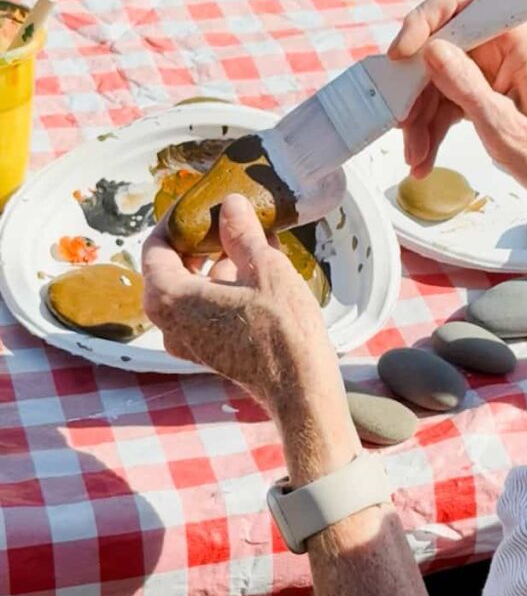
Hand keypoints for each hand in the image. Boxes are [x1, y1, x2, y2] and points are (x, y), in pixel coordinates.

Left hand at [142, 195, 359, 484]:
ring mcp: (187, 340)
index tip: (203, 205)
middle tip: (229, 219)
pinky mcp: (208, 351)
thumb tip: (230, 205)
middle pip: (172, 266)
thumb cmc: (282, 330)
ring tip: (253, 242)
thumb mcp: (265, 268)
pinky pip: (206, 308)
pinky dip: (225, 287)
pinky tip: (258, 273)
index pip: (156, 245)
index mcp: (168, 298)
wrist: (302, 389)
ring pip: (192, 288)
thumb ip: (241, 232)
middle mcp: (168, 322)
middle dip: (201, 241)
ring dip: (217, 263)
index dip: (178, 220)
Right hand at [388, 0, 526, 209]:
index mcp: (518, 38)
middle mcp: (502, 45)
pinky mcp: (481, 89)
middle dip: (416, 89)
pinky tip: (423, 157)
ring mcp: (489, 67)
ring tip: (415, 157)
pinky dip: (431, 127)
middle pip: (438, 47)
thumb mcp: (504, 127)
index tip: (401, 56)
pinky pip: (444, 99)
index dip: (423, 23)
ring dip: (419, 118)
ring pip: (435, 78)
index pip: (460, 5)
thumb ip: (467, 87)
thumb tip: (431, 51)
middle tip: (402, 124)